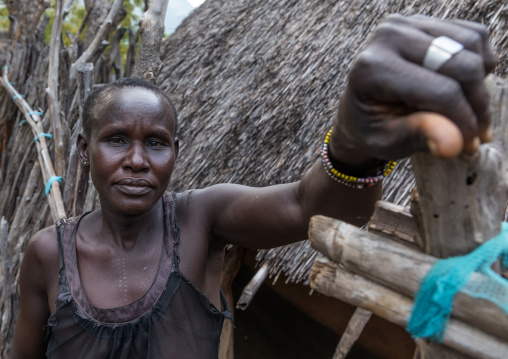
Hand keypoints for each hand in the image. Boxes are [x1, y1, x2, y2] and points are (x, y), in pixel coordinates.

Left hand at [330, 14, 496, 170]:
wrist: (360, 108)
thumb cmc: (372, 129)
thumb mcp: (388, 142)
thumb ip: (419, 137)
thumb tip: (455, 145)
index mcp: (372, 69)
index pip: (440, 91)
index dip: (464, 121)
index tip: (470, 144)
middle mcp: (388, 37)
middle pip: (462, 66)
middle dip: (477, 104)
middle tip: (478, 132)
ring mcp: (406, 24)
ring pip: (472, 46)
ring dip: (480, 83)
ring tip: (468, 111)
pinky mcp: (423, 21)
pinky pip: (472, 35)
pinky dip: (479, 62)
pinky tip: (464, 88)